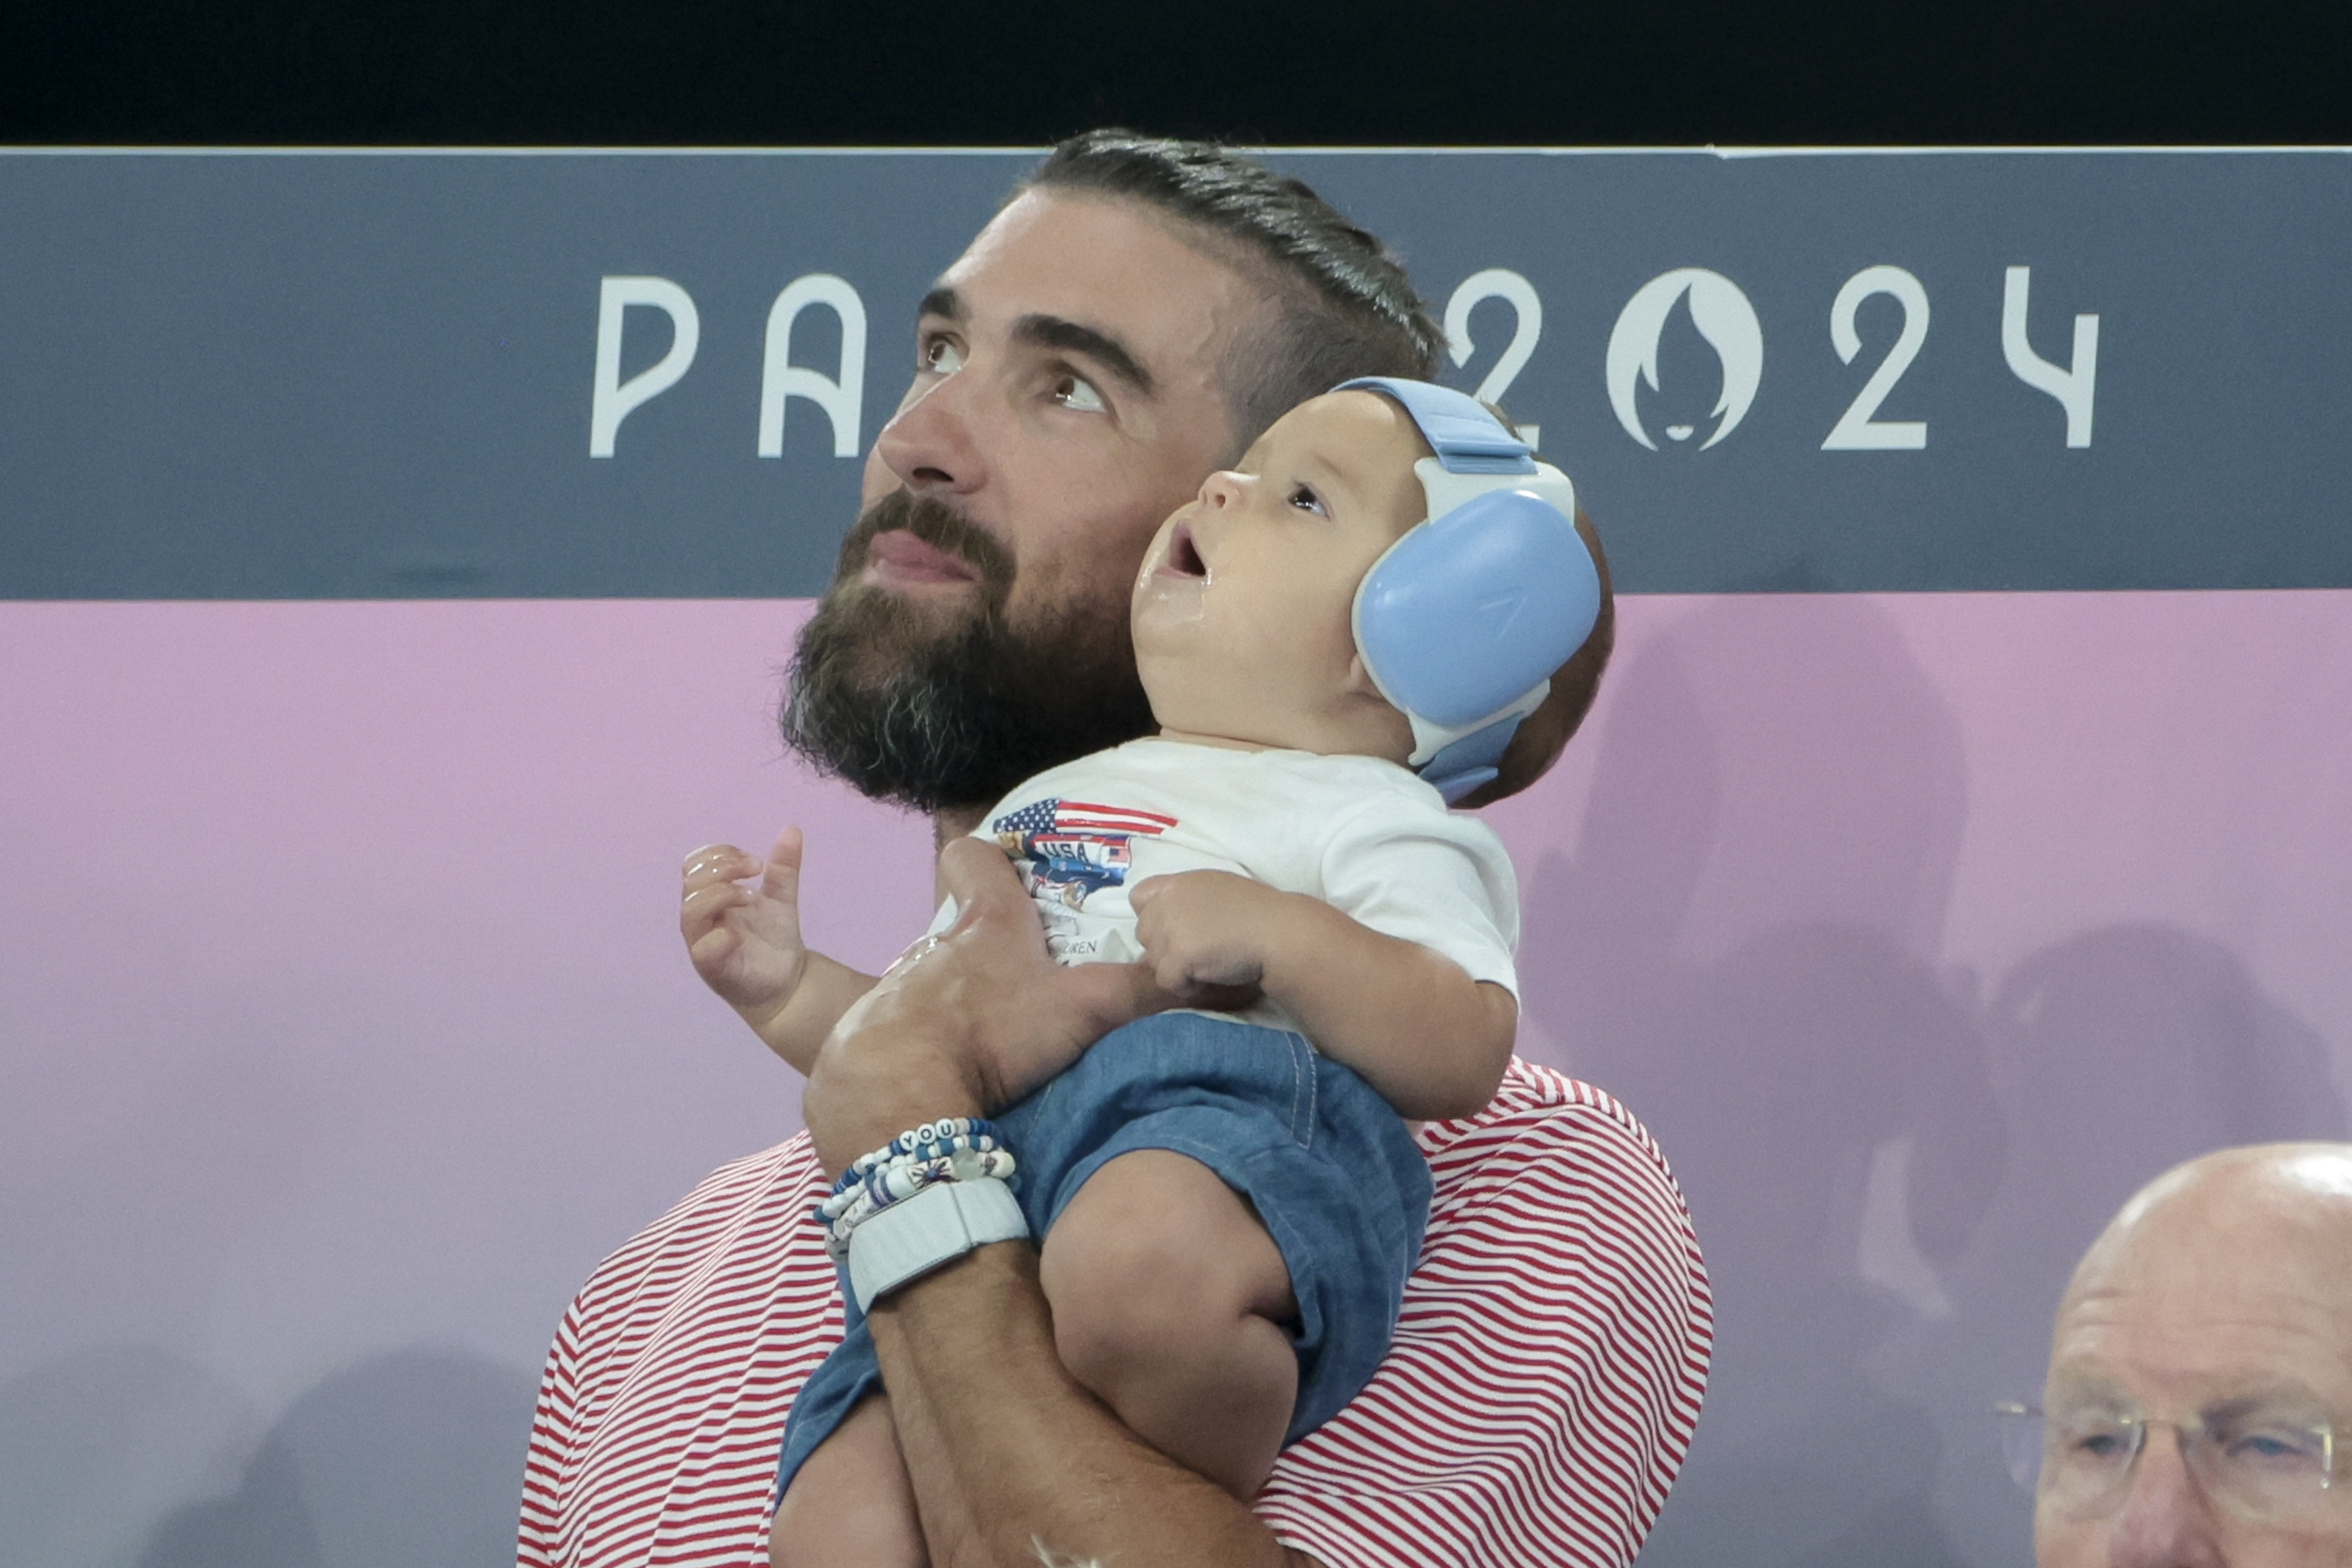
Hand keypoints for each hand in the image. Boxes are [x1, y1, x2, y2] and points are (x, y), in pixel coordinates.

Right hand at [680, 829, 807, 1030]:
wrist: (788, 982)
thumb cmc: (773, 940)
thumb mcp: (781, 899)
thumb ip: (783, 868)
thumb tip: (792, 829)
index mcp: (711, 898)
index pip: (694, 864)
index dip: (720, 854)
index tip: (756, 861)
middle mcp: (701, 919)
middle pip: (690, 882)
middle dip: (723, 868)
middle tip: (757, 869)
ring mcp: (702, 943)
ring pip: (690, 911)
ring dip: (721, 895)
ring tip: (752, 897)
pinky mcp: (712, 968)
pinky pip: (702, 949)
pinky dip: (718, 936)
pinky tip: (738, 933)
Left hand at [801, 838, 1175, 1175]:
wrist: (895, 1097)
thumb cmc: (991, 1033)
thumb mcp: (1086, 1010)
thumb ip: (1148, 993)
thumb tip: (1227, 986)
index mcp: (986, 926)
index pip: (974, 857)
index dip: (988, 856)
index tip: (1006, 871)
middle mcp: (933, 950)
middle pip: (959, 934)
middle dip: (987, 956)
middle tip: (1025, 988)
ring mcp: (893, 996)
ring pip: (929, 988)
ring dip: (955, 1011)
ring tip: (987, 1050)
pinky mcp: (864, 1046)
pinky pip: (898, 1042)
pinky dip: (920, 1058)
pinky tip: (943, 1087)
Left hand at [1128, 870, 1292, 1005]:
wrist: (1279, 932)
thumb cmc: (1262, 912)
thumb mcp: (1220, 889)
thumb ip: (1192, 899)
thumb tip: (1181, 920)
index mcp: (1180, 882)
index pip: (1139, 897)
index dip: (1153, 916)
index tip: (1177, 929)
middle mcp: (1168, 901)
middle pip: (1144, 933)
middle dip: (1165, 947)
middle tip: (1198, 953)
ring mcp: (1170, 928)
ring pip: (1153, 960)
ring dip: (1176, 968)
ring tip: (1208, 965)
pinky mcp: (1177, 956)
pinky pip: (1167, 981)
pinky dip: (1186, 986)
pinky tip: (1210, 977)